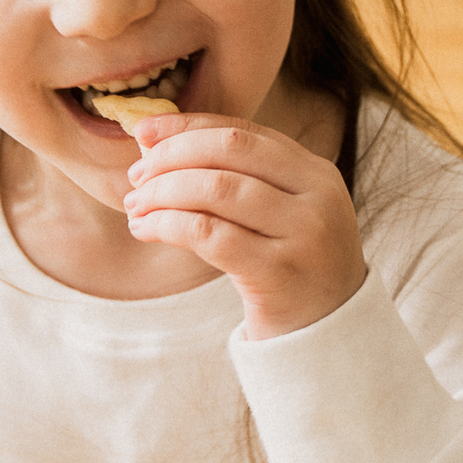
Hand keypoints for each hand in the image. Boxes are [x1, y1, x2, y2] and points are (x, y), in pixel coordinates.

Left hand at [121, 113, 365, 339]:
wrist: (326, 336)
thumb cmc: (285, 268)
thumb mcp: (277, 214)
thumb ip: (232, 177)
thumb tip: (153, 141)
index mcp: (316, 173)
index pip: (243, 131)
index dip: (188, 126)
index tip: (143, 130)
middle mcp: (317, 198)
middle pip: (228, 152)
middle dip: (171, 157)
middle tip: (137, 176)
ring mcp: (304, 235)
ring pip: (216, 189)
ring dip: (162, 192)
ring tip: (136, 207)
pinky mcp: (280, 273)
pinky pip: (209, 234)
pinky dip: (167, 224)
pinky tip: (145, 230)